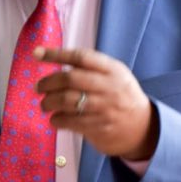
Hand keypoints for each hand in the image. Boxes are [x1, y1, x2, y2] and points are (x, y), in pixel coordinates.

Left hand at [34, 46, 157, 160]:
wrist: (143, 128)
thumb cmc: (121, 97)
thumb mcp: (115, 76)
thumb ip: (91, 68)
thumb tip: (56, 61)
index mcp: (113, 70)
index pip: (81, 57)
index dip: (56, 54)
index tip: (37, 54)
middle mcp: (109, 87)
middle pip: (70, 78)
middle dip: (48, 82)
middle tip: (39, 87)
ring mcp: (105, 108)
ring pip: (68, 101)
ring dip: (49, 102)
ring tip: (45, 104)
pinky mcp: (100, 127)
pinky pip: (71, 121)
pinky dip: (57, 120)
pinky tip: (55, 119)